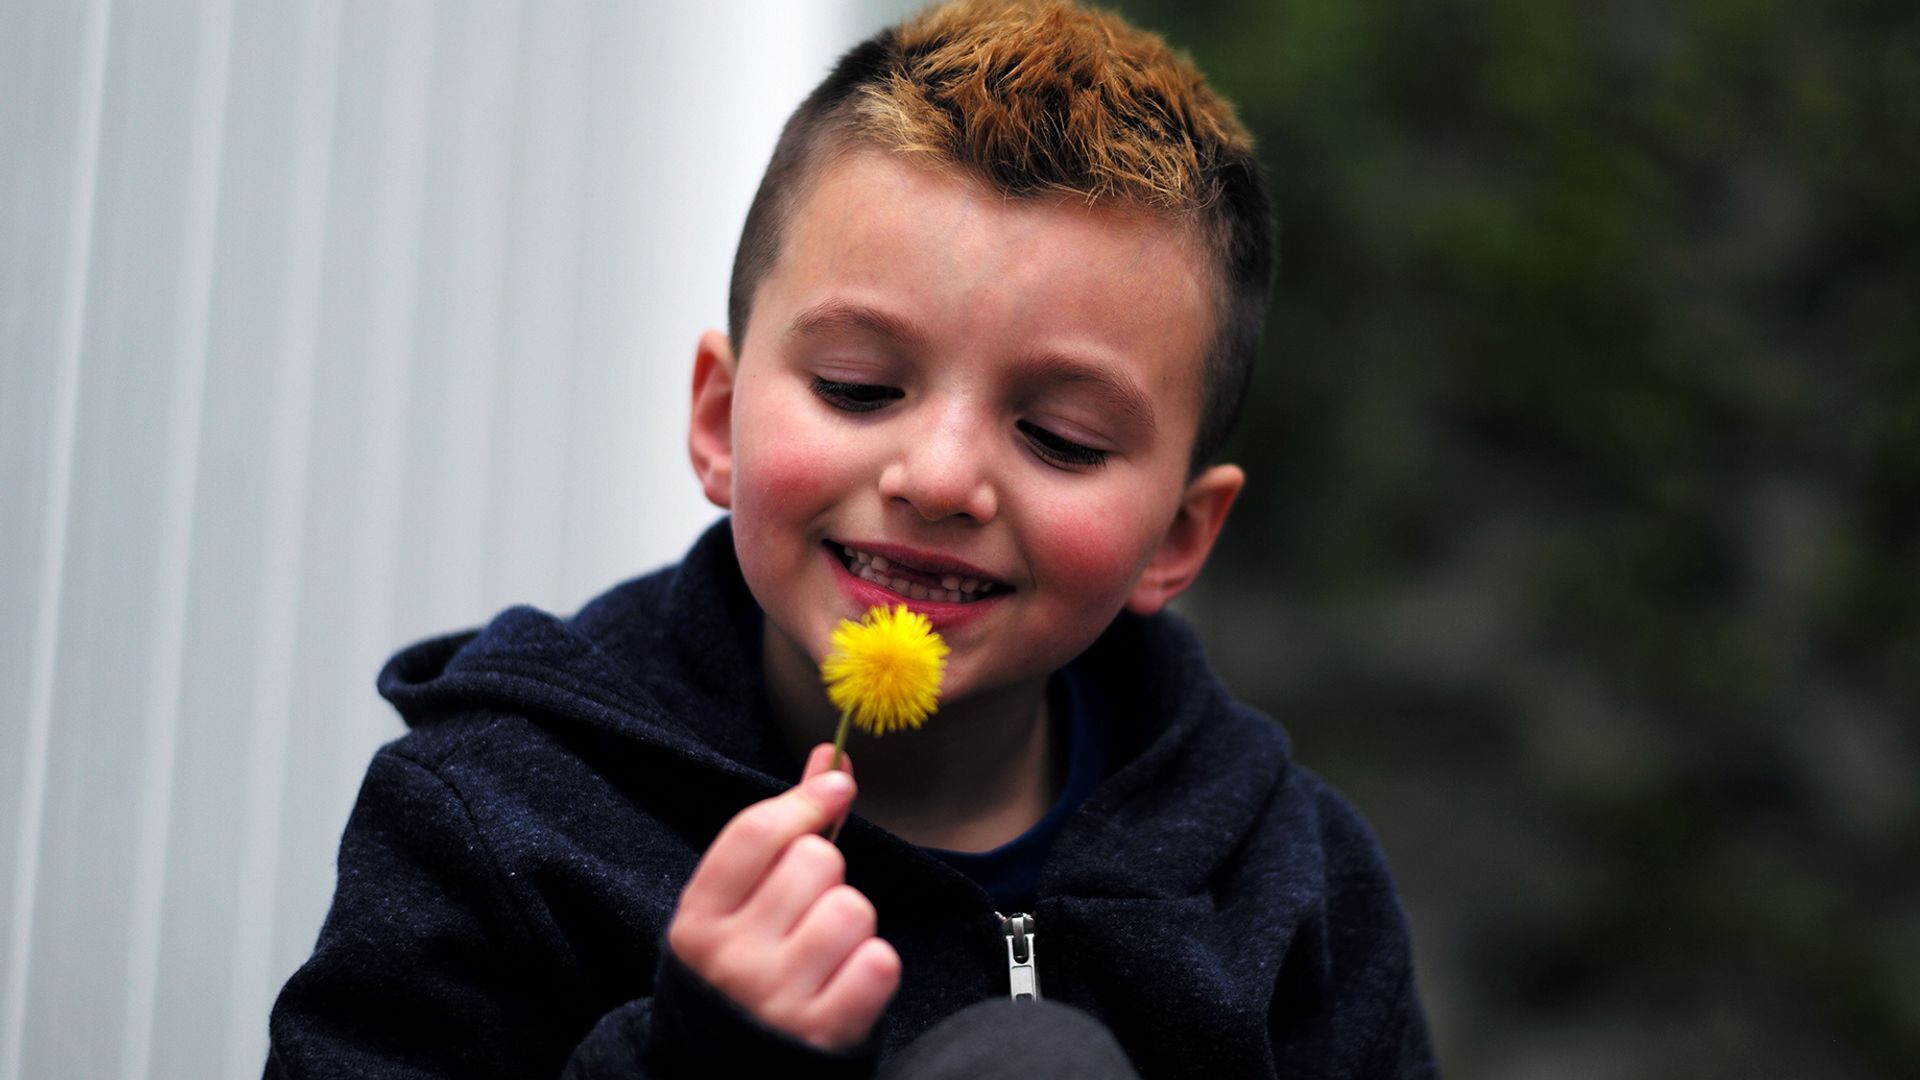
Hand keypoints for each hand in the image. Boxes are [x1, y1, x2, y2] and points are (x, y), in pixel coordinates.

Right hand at [667, 744, 901, 1050]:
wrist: (727, 1069)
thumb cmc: (741, 970)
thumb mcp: (736, 904)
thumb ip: (783, 827)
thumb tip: (829, 757)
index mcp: (698, 920)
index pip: (755, 833)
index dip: (806, 798)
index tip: (835, 788)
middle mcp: (732, 959)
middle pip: (815, 861)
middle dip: (826, 875)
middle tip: (807, 911)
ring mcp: (777, 999)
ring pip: (853, 908)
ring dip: (853, 922)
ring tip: (826, 949)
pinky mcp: (824, 1033)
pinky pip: (880, 963)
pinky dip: (874, 965)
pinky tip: (846, 979)